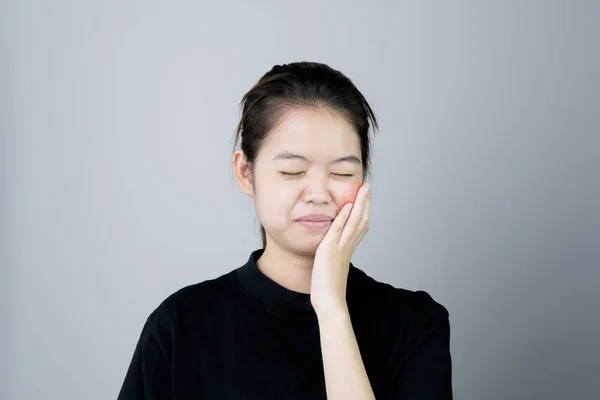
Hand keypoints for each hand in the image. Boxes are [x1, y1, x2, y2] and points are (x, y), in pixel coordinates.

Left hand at [310, 182, 370, 313]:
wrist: (330, 303)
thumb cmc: (328, 291)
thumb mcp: (331, 269)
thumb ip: (333, 259)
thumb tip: (332, 256)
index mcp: (348, 250)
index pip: (359, 226)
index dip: (363, 211)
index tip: (365, 198)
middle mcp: (347, 247)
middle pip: (361, 220)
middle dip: (365, 203)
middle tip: (367, 187)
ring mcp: (340, 248)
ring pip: (354, 222)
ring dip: (359, 204)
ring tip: (363, 189)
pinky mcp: (330, 251)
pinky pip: (338, 230)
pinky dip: (343, 217)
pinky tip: (347, 205)